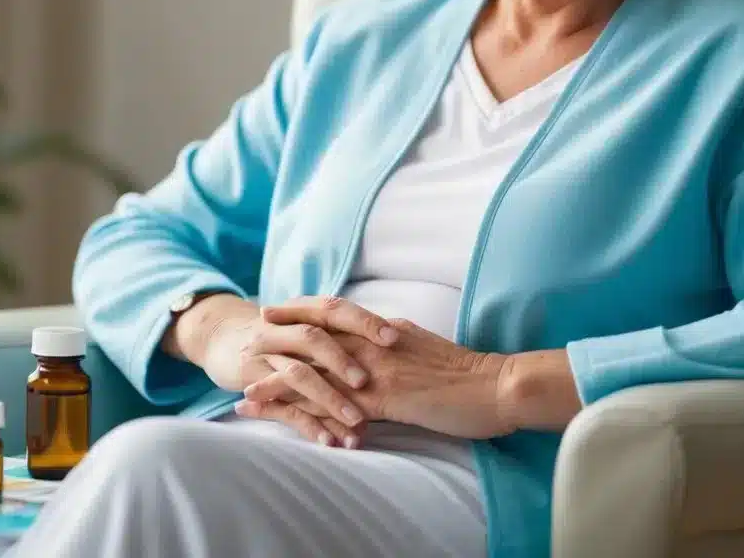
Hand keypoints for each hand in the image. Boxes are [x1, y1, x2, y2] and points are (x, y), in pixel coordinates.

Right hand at [191, 296, 401, 445]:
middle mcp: (283, 329)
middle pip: (315, 338)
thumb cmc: (285, 336)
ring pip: (299, 375)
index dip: (364, 322)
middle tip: (370, 381)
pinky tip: (329, 442)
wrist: (225, 339)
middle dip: (344, 360)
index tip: (395, 338)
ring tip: (357, 421)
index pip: (336, 310)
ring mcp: (267, 356)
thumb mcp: (312, 326)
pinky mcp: (255, 383)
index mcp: (304, 312)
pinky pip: (282, 406)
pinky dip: (306, 425)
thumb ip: (346, 336)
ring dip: (329, 399)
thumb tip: (400, 349)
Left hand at [238, 316, 515, 439]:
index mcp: (385, 330)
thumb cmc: (470, 373)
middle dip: (277, 349)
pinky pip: (339, 406)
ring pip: (317, 373)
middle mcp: (376, 344)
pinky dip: (311, 415)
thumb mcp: (427, 347)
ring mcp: (379, 369)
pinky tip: (290, 424)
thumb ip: (399, 344)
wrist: (499, 385)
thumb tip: (382, 339)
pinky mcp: (388, 398)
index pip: (332, 320)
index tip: (272, 319)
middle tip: (243, 355)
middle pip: (313, 343)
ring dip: (280, 385)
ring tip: (249, 395)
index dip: (299, 319)